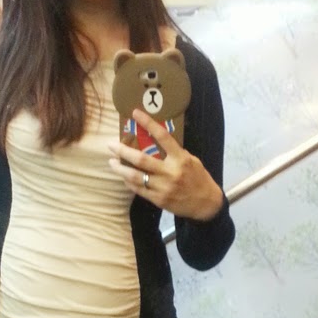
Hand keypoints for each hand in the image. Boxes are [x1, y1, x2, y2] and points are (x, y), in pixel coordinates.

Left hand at [108, 108, 223, 219]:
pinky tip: (123, 176)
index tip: (135, 113)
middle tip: (111, 145)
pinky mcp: (158, 200)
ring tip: (111, 162)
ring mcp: (163, 187)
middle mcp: (170, 172)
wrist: (206, 204)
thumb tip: (155, 143)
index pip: (162, 137)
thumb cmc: (199, 179)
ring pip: (136, 177)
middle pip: (141, 159)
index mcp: (180, 158)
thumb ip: (174, 153)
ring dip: (120, 169)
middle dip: (123, 151)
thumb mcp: (191, 160)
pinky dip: (129, 182)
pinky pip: (139, 189)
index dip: (148, 123)